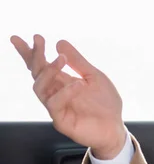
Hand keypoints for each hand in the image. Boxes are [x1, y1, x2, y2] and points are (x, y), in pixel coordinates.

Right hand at [10, 35, 125, 158]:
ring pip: (40, 88)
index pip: (41, 65)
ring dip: (49, 71)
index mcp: (61, 81)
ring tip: (61, 59)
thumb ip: (78, 61)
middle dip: (35, 56)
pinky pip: (55, 105)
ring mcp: (56, 107)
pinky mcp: (61, 121)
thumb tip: (59, 42)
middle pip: (36, 74)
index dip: (31, 52)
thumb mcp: (94, 76)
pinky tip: (78, 85)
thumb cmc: (105, 103)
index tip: (27, 37)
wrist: (115, 126)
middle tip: (39, 41)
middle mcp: (55, 93)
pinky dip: (64, 92)